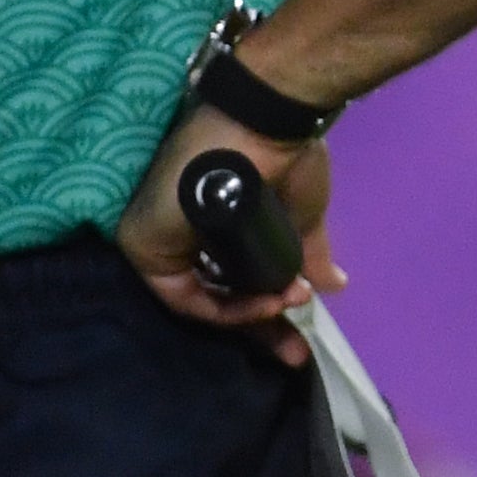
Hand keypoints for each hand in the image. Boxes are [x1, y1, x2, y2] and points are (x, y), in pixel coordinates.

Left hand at [114, 109, 338, 366]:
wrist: (263, 123)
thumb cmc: (280, 159)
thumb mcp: (299, 214)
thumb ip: (306, 252)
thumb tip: (333, 285)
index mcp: (211, 223)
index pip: (234, 279)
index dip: (268, 310)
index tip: (301, 330)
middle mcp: (179, 232)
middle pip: (219, 294)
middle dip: (262, 326)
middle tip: (296, 353)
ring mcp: (158, 239)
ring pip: (204, 299)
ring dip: (252, 313)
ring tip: (290, 304)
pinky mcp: (144, 247)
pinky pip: (186, 297)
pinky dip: (226, 308)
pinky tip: (266, 302)